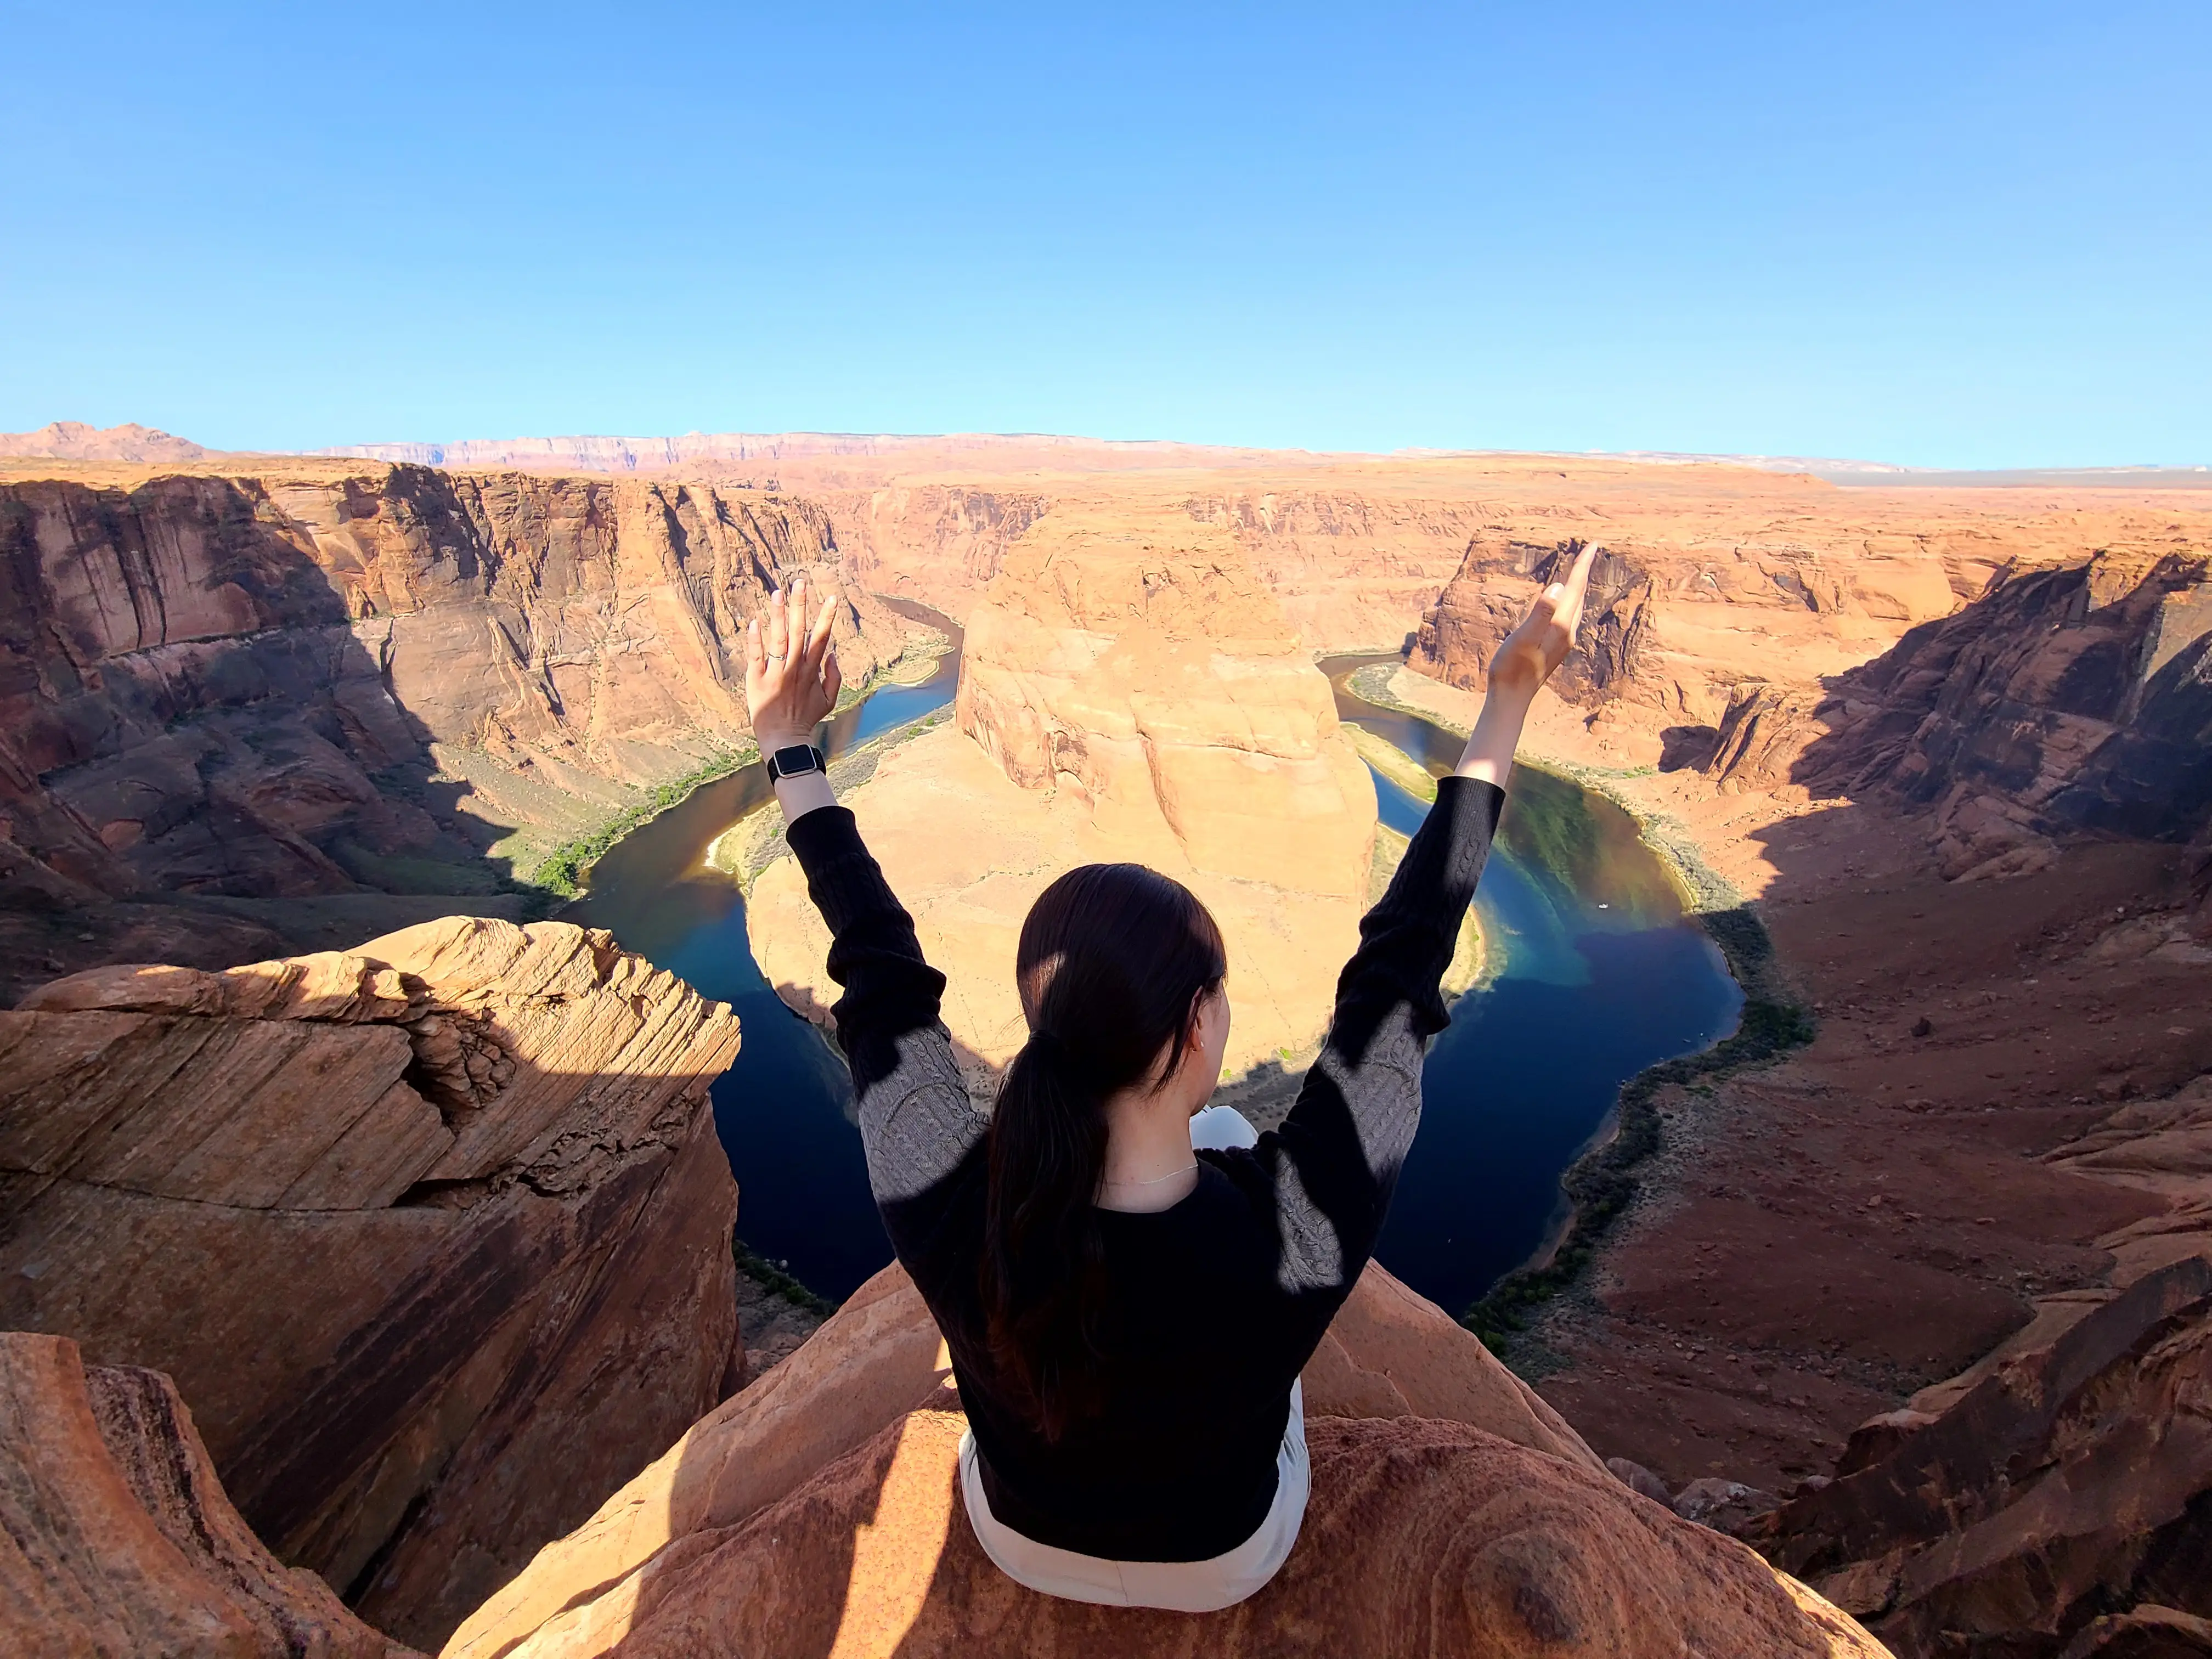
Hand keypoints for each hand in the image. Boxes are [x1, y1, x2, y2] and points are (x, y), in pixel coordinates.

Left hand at [744, 574, 841, 750]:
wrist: (784, 739)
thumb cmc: (805, 718)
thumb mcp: (829, 700)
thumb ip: (834, 676)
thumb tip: (832, 652)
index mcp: (811, 670)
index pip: (820, 638)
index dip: (826, 617)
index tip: (831, 596)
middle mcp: (795, 668)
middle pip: (800, 631)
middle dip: (801, 605)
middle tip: (800, 582)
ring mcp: (776, 673)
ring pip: (779, 638)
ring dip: (779, 614)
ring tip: (777, 592)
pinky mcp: (757, 680)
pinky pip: (756, 656)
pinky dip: (755, 639)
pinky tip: (754, 621)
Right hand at [1485, 541, 1599, 702]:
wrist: (1511, 698)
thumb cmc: (1511, 668)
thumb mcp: (1523, 637)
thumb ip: (1541, 612)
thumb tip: (1559, 587)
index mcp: (1561, 626)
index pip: (1575, 589)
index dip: (1583, 566)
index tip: (1593, 544)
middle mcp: (1567, 632)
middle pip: (1580, 596)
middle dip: (1583, 573)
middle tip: (1588, 552)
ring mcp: (1561, 641)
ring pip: (1575, 607)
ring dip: (1578, 588)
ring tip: (1578, 573)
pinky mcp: (1553, 648)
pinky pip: (1567, 616)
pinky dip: (1569, 602)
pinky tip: (1563, 603)